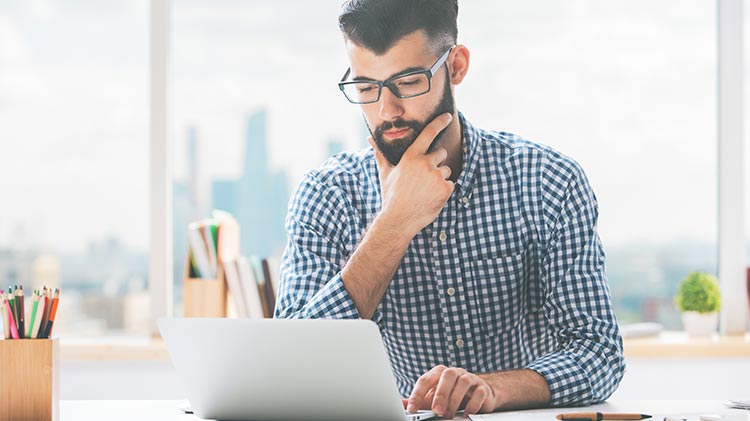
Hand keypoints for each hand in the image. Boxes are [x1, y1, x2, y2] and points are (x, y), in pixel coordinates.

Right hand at [369, 112, 453, 238]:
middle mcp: (425, 163)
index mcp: (411, 156)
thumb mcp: (385, 173)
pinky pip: (451, 184)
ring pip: (446, 170)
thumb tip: (370, 139)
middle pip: (441, 153)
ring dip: (440, 178)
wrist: (399, 219)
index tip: (447, 116)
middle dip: (436, 163)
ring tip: (425, 190)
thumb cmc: (391, 195)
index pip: (428, 134)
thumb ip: (380, 154)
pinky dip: (444, 191)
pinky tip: (431, 197)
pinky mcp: (445, 189)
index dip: (439, 123)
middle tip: (424, 177)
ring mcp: (436, 176)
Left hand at [407, 365, 496, 418]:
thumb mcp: (432, 397)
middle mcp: (454, 372)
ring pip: (463, 382)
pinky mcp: (482, 388)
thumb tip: (401, 404)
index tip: (412, 409)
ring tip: (449, 414)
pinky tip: (466, 414)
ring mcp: (470, 378)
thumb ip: (418, 400)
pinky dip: (472, 404)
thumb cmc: (451, 394)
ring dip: (455, 400)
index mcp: (439, 373)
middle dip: (440, 394)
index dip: (417, 394)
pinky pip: (479, 392)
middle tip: (436, 411)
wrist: (478, 393)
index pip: (426, 379)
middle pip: (447, 376)